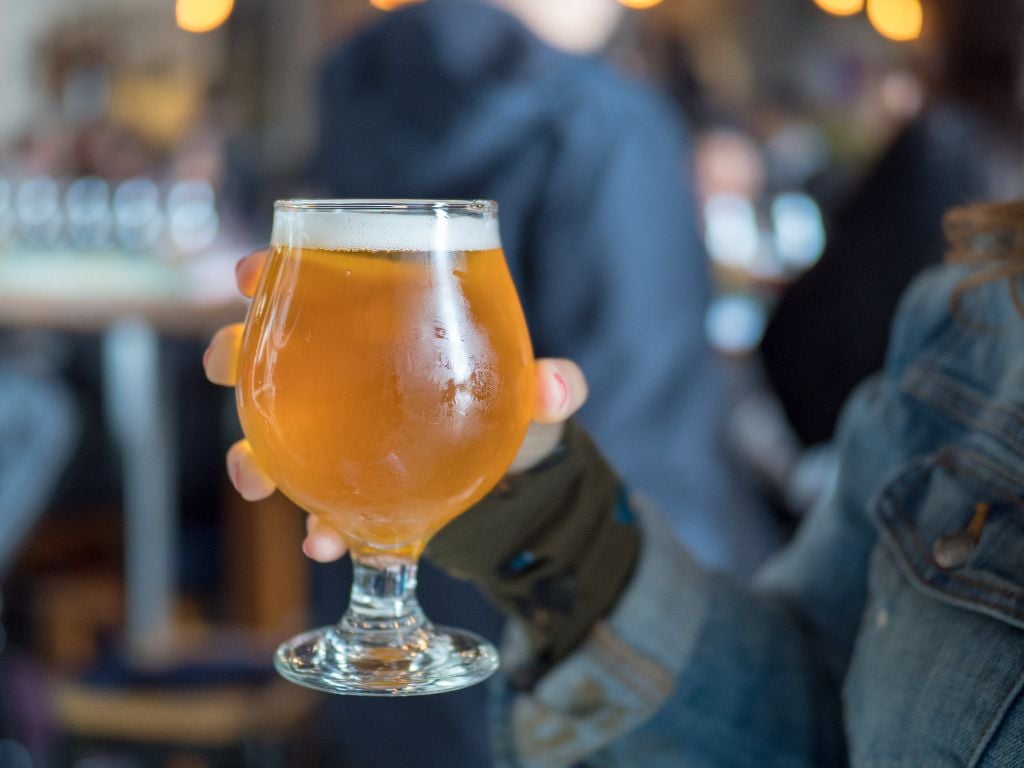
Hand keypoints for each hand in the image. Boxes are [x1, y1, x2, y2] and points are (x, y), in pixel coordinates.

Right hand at [204, 249, 587, 562]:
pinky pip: (315, 503)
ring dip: (248, 453)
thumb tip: (557, 389)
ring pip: (269, 433)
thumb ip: (551, 385)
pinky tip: (323, 541)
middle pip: (266, 349)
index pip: (318, 282)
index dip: (276, 269)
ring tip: (255, 479)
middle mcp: (344, 372)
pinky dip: (315, 525)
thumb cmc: (511, 406)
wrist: (512, 481)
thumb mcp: (532, 392)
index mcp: (383, 325)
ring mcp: (337, 432)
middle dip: (233, 352)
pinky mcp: (346, 487)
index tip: (252, 271)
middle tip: (228, 363)